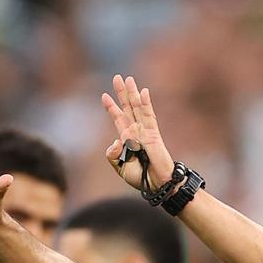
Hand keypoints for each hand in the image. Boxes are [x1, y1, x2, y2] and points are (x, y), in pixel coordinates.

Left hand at [101, 75, 175, 189]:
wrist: (157, 185)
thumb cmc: (141, 179)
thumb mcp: (120, 168)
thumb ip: (112, 155)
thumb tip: (115, 141)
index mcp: (127, 140)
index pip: (119, 119)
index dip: (111, 108)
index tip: (104, 96)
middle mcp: (136, 132)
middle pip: (128, 108)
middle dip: (122, 93)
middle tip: (117, 77)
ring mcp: (145, 132)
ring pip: (137, 108)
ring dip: (132, 93)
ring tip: (128, 79)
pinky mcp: (154, 134)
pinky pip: (149, 116)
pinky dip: (146, 104)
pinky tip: (144, 92)